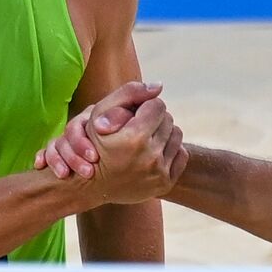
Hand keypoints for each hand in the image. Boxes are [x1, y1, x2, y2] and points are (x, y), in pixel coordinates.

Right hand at [35, 81, 187, 202]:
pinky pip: (181, 155)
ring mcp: (158, 172)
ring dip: (163, 133)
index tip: (134, 114)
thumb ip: (128, 93)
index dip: (144, 106)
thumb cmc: (93, 144)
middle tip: (138, 126)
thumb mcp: (98, 113)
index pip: (157, 105)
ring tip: (145, 138)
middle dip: (154, 119)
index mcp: (134, 138)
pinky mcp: (165, 183)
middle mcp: (149, 157)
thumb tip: (159, 86)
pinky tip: (152, 152)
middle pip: (168, 119)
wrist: (90, 184)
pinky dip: (169, 151)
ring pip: (176, 135)